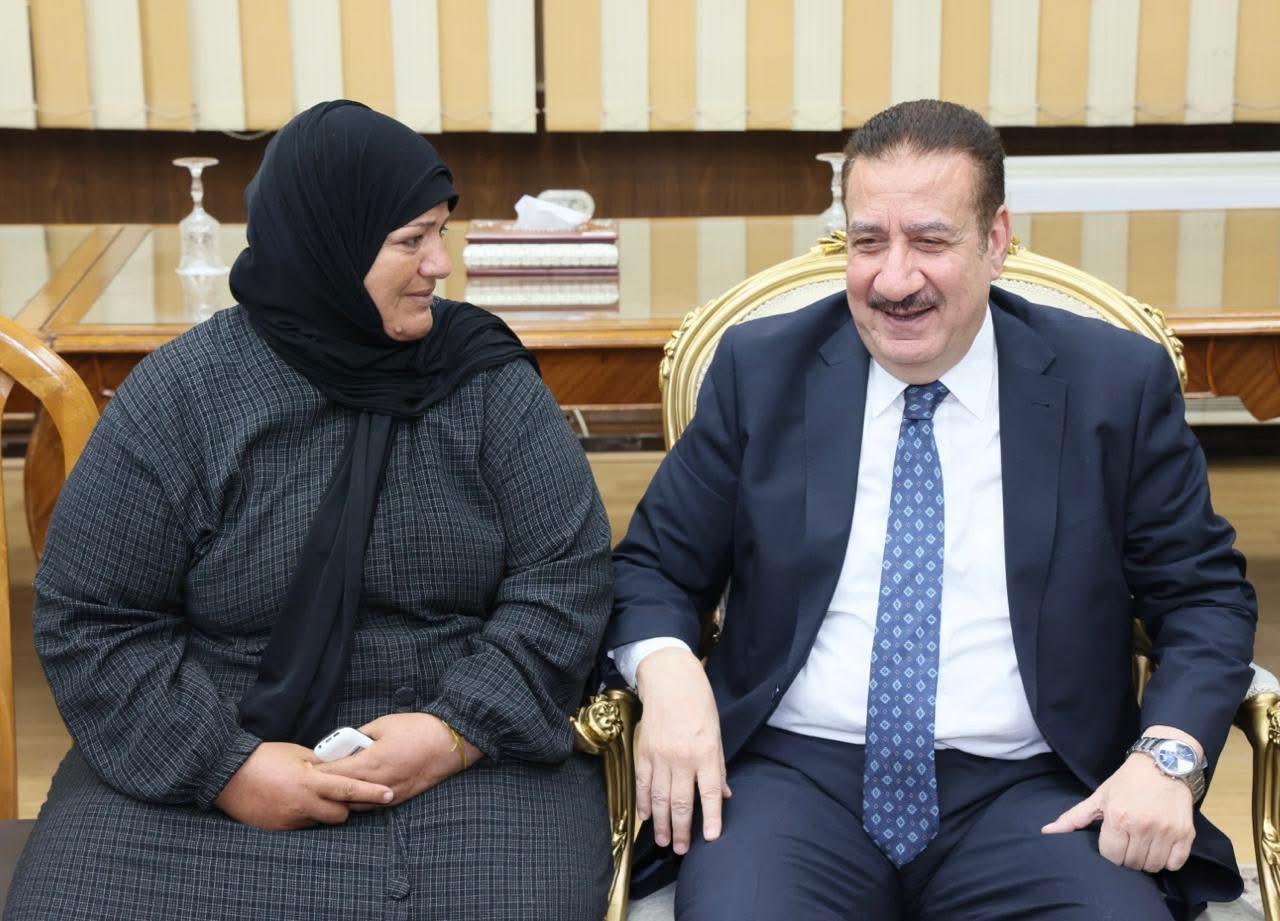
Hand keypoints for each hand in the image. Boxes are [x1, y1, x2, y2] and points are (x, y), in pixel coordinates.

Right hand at [214, 741, 393, 830]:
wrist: (228, 775)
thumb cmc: (264, 758)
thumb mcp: (298, 754)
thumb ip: (321, 765)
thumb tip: (339, 768)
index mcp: (311, 781)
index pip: (350, 789)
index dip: (372, 792)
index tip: (389, 794)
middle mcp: (303, 804)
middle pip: (341, 814)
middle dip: (344, 807)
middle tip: (338, 794)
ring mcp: (290, 820)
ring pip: (320, 822)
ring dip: (322, 812)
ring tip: (310, 796)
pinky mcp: (279, 829)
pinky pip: (301, 826)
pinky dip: (303, 816)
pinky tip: (292, 803)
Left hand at [313, 713, 481, 805]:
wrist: (449, 742)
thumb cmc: (418, 729)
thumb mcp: (383, 724)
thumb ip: (361, 736)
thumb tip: (347, 743)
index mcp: (370, 762)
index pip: (334, 772)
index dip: (318, 771)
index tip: (307, 768)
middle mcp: (377, 783)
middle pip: (341, 792)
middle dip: (327, 787)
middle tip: (313, 782)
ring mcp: (390, 794)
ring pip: (356, 804)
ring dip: (343, 797)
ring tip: (332, 790)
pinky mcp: (400, 798)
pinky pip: (373, 805)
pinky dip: (361, 801)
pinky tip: (356, 794)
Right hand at [634, 647, 730, 854]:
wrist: (669, 679)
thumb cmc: (698, 703)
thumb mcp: (717, 733)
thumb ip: (718, 766)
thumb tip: (724, 794)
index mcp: (705, 752)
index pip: (709, 793)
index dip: (711, 817)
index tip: (711, 838)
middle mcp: (682, 758)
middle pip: (680, 802)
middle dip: (682, 829)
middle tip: (682, 849)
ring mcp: (659, 756)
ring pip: (659, 798)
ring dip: (661, 823)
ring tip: (664, 841)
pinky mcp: (643, 752)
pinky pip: (642, 784)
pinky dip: (643, 803)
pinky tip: (645, 818)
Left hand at [1042, 727, 1200, 872]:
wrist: (1164, 763)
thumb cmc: (1128, 781)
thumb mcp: (1099, 796)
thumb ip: (1074, 817)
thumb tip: (1047, 832)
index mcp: (1118, 817)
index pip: (1111, 856)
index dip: (1111, 852)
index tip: (1114, 842)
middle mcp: (1142, 825)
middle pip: (1132, 863)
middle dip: (1128, 857)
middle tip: (1129, 842)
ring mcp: (1166, 830)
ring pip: (1153, 866)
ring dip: (1147, 860)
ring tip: (1144, 844)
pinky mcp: (1186, 834)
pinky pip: (1175, 863)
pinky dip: (1168, 860)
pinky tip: (1161, 846)